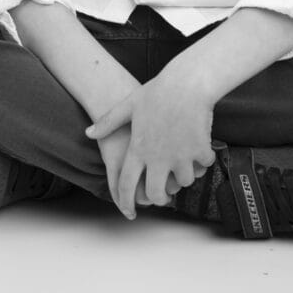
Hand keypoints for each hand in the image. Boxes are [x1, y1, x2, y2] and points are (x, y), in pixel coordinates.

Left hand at [86, 74, 215, 218]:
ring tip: (183, 167)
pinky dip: (202, 162)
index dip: (125, 201)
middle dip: (160, 198)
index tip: (129, 210)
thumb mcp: (129, 104)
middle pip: (156, 193)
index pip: (126, 184)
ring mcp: (180, 156)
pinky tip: (200, 152)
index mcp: (138, 148)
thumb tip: (89, 133)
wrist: (188, 82)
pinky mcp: (199, 151)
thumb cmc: (158, 91)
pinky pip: (202, 166)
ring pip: (183, 182)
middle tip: (164, 194)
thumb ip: (109, 122)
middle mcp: (158, 157)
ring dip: (184, 177)